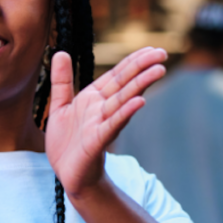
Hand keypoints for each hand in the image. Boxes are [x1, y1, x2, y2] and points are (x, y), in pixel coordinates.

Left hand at [45, 47, 166, 197]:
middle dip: (142, 68)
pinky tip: (139, 102)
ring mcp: (102, 124)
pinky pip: (113, 125)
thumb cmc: (66, 141)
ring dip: (140, 85)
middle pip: (124, 84)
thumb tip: (61, 52)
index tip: (152, 48)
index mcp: (94, 98)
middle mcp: (102, 109)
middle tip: (163, 54)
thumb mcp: (59, 105)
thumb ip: (61, 80)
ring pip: (123, 101)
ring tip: (158, 71)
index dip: (132, 61)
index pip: (117, 75)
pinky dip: (125, 113)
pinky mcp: (97, 140)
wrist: (68, 174)